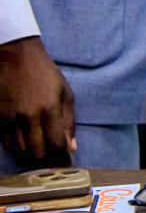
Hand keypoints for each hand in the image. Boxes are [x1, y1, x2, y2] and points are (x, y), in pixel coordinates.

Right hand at [0, 37, 75, 158]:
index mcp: (50, 109)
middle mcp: (29, 116)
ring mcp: (11, 118)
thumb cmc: (45, 74)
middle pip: (37, 151)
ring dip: (29, 152)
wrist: (15, 57)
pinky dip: (14, 145)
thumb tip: (72, 146)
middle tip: (48, 151)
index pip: (56, 144)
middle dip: (45, 155)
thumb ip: (69, 120)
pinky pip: (5, 142)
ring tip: (35, 145)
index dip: (60, 154)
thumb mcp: (65, 92)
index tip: (63, 155)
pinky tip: (21, 139)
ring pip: (19, 150)